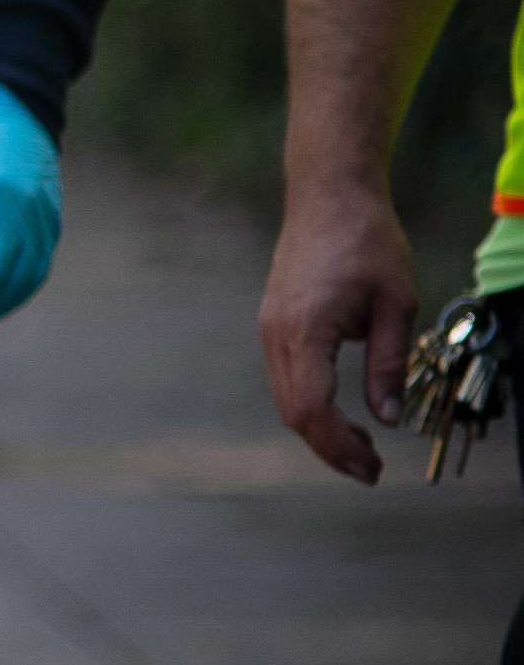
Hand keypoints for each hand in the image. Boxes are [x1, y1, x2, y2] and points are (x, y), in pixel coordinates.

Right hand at [262, 167, 417, 483]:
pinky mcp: (273, 322)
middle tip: (372, 468)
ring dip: (320, 429)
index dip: (340, 448)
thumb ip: (389, 364)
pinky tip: (342, 409)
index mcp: (306, 330)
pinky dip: (310, 404)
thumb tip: (388, 418)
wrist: (327, 195)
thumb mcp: (396, 304)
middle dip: (330, 448)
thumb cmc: (367, 241)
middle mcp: (276, 333)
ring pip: (285, 398)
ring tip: (363, 443)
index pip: (313, 410)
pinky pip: (285, 378)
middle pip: (293, 412)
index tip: (374, 469)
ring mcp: (269, 328)